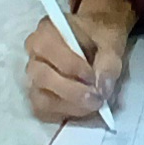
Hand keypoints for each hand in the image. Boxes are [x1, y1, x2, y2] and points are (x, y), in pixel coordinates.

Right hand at [22, 0, 134, 122]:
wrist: (97, 38)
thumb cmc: (100, 36)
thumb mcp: (110, 41)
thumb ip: (108, 62)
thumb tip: (102, 88)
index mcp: (47, 31)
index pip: (49, 50)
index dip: (72, 67)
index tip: (94, 77)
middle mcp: (33, 53)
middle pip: (42, 78)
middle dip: (71, 92)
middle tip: (96, 99)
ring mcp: (33, 76)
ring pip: (40, 99)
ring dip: (68, 106)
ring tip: (92, 105)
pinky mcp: (38, 94)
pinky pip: (43, 111)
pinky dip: (63, 114)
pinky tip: (82, 109)